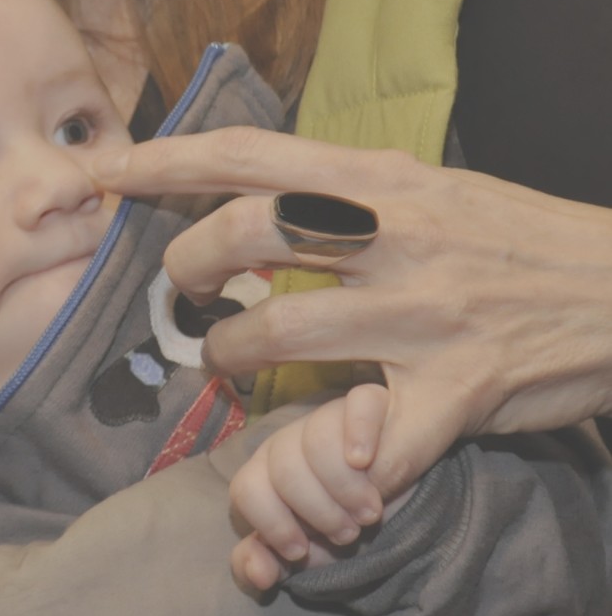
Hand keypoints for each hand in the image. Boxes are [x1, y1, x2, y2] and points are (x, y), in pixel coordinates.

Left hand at [92, 127, 611, 493]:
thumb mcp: (426, 183)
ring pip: (282, 330)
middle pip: (248, 233)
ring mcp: (423, 314)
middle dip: (188, 263)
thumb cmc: (510, 234)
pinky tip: (308, 463)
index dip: (164, 159)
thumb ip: (343, 186)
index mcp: (380, 178)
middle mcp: (394, 235)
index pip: (248, 152)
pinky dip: (326, 462)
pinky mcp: (456, 391)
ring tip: (223, 360)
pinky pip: (370, 439)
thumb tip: (254, 187)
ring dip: (228, 353)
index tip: (105, 170)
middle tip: (181, 287)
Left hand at [230, 384, 393, 590]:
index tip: (301, 550)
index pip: (245, 488)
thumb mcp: (304, 551)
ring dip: (345, 488)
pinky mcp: (369, 403)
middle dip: (318, 513)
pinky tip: (365, 460)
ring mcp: (327, 418)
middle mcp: (290, 440)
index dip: (271, 525)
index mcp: (266, 472)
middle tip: (348, 532)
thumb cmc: (339, 522)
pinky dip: (360, 432)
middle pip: (284, 469)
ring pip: (318, 442)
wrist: (395, 499)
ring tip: (368, 513)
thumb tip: (258, 574)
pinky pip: (358, 403)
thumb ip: (265, 562)